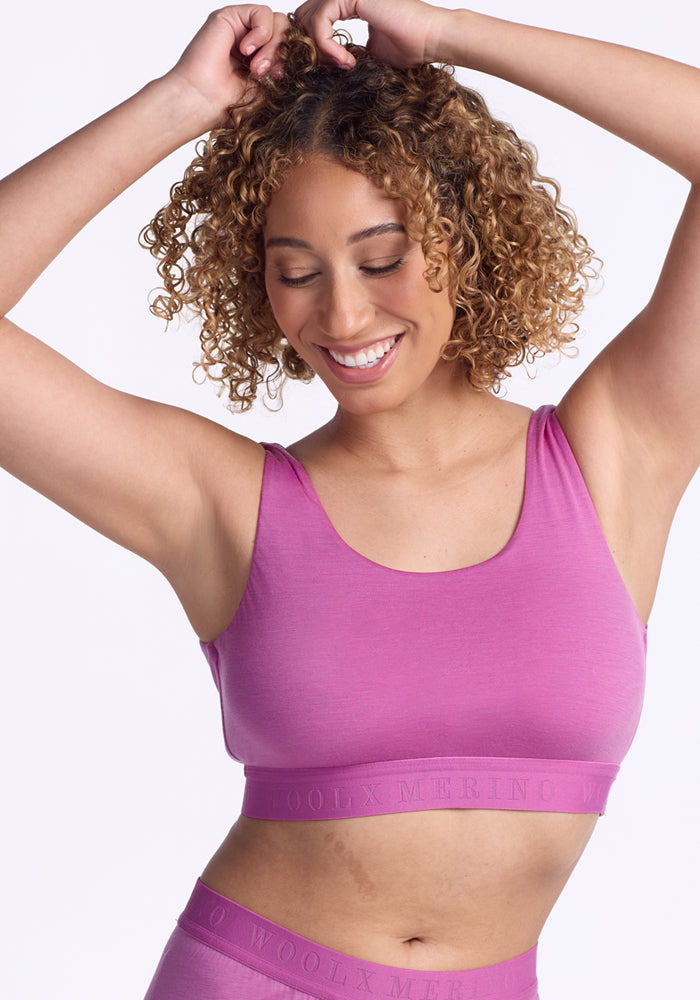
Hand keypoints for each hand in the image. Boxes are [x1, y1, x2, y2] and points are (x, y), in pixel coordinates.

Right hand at [166, 5, 289, 129]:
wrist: (203, 102)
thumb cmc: (229, 104)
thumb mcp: (269, 91)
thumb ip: (286, 73)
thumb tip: (312, 62)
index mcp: (260, 59)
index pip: (289, 46)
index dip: (292, 58)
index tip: (282, 79)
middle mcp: (250, 41)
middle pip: (286, 31)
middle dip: (282, 53)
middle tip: (267, 74)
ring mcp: (240, 28)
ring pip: (277, 21)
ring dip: (272, 46)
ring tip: (255, 68)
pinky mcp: (229, 17)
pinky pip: (262, 13)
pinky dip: (261, 33)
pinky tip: (247, 51)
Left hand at [294, 0, 452, 68]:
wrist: (430, 39)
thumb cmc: (410, 47)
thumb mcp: (368, 53)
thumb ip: (345, 52)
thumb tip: (324, 64)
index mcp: (351, 2)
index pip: (315, 19)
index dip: (314, 46)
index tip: (332, 68)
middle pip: (304, 16)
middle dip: (309, 47)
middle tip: (331, 68)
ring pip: (308, 18)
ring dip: (320, 50)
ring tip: (341, 65)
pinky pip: (321, 22)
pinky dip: (327, 46)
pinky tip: (345, 60)